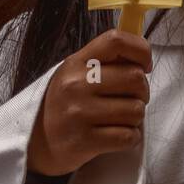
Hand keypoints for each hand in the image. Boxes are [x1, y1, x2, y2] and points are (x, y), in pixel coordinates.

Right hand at [26, 28, 152, 177]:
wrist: (39, 142)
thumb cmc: (68, 103)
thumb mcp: (77, 73)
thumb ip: (106, 61)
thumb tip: (143, 56)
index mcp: (76, 63)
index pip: (116, 40)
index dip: (141, 50)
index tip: (145, 66)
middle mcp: (75, 84)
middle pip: (135, 78)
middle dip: (143, 91)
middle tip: (132, 99)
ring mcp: (78, 113)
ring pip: (136, 110)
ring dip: (136, 117)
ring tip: (120, 119)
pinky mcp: (84, 141)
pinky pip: (128, 136)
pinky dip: (131, 137)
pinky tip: (118, 135)